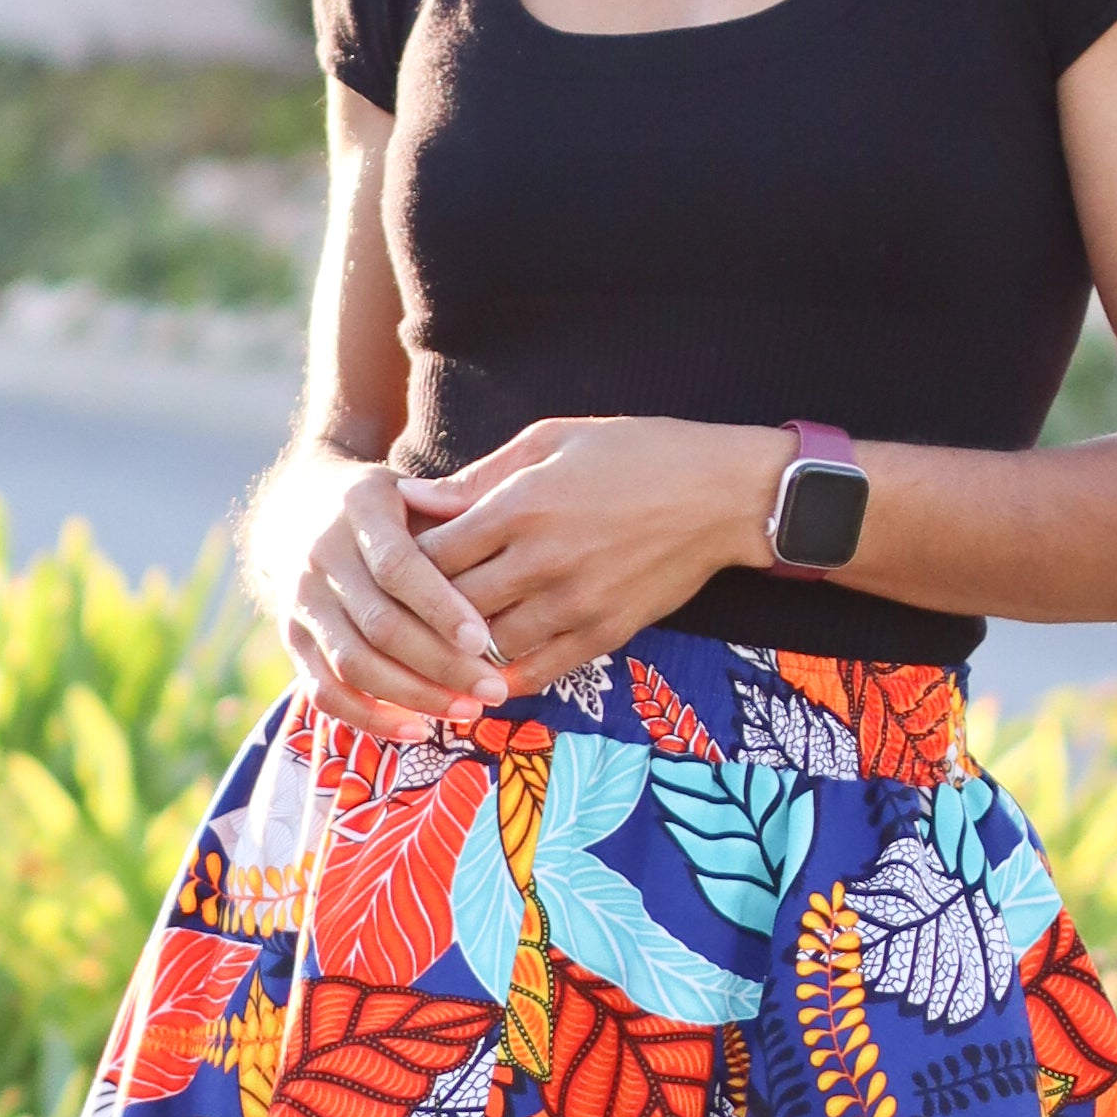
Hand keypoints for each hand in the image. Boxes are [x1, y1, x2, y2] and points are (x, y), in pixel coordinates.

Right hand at [271, 460, 507, 734]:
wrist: (299, 510)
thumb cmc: (387, 508)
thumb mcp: (418, 491)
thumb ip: (458, 513)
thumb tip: (510, 544)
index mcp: (356, 508)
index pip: (397, 566)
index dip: (439, 607)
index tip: (483, 639)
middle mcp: (320, 556)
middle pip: (379, 624)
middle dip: (440, 664)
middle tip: (494, 689)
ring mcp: (301, 602)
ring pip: (353, 663)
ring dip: (413, 695)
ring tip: (468, 710)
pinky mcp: (292, 641)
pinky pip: (325, 692)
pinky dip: (369, 719)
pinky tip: (417, 731)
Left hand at [400, 419, 786, 684]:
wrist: (722, 494)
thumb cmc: (637, 453)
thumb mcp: (553, 439)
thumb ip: (480, 475)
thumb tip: (414, 497)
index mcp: (522, 504)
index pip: (433, 552)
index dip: (405, 562)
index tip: (394, 563)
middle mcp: (543, 559)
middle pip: (451, 605)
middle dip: (421, 612)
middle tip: (403, 612)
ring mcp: (576, 603)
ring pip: (488, 645)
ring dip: (459, 649)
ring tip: (438, 644)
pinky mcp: (605, 633)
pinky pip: (538, 671)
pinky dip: (504, 677)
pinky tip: (485, 673)